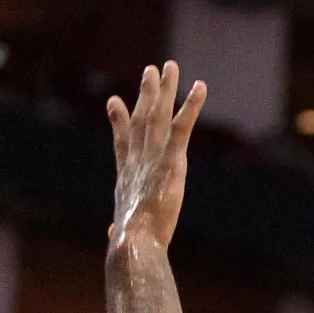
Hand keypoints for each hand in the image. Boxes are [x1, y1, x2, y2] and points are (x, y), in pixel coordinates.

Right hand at [106, 62, 206, 247]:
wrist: (134, 243)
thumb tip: (113, 236)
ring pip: (159, 115)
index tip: (114, 101)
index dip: (119, 120)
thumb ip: (118, 229)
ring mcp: (153, 157)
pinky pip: (183, 127)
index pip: (123, 143)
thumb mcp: (123, 234)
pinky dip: (192, 105)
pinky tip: (200, 87)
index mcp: (126, 177)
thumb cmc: (129, 245)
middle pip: (141, 119)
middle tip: (150, 70)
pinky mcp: (171, 161)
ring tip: (170, 67)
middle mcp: (137, 160)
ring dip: (165, 89)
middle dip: (146, 93)